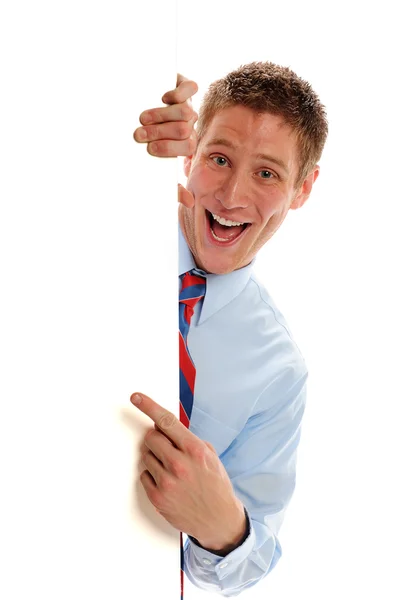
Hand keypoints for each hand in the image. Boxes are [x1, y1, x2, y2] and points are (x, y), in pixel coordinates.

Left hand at [130, 392, 246, 551]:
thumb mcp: (209, 455)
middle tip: (166, 448)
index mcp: (195, 450)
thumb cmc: (215, 484)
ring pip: (146, 456)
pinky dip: (152, 475)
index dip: (148, 406)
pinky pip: (144, 475)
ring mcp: (167, 482)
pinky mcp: (158, 497)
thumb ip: (188, 439)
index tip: (136, 397)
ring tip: (172, 469)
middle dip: (156, 439)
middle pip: (151, 437)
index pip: (167, 421)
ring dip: (155, 458)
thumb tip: (165, 425)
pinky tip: (168, 482)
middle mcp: (179, 464)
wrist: (219, 519)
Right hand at [133, 73, 197, 157]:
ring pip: (185, 112)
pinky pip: (191, 89)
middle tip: (139, 134)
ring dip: (161, 116)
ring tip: (143, 118)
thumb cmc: (145, 122)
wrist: (150, 89)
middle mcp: (190, 122)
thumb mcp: (147, 138)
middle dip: (159, 133)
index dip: (169, 148)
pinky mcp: (187, 86)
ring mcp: (189, 104)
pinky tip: (164, 98)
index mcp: (187, 138)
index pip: (188, 146)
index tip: (149, 148)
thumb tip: (136, 149)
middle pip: (183, 130)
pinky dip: (176, 94)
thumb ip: (147, 145)